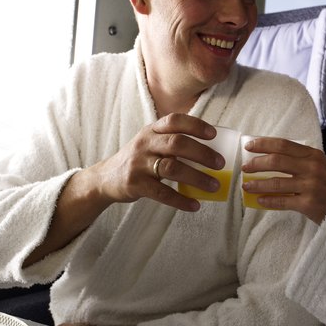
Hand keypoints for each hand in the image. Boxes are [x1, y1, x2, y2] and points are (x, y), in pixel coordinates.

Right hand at [87, 113, 224, 211]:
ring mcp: (139, 164)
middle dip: (202, 153)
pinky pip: (162, 193)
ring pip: (172, 168)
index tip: (213, 134)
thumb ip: (173, 141)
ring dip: (197, 178)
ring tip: (214, 186)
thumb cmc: (139, 159)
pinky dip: (181, 200)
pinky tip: (195, 205)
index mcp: (152, 130)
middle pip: (177, 144)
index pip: (175, 120)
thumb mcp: (151, 143)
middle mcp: (145, 143)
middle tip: (220, 164)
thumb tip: (212, 149)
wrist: (106, 178)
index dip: (195, 125)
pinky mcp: (136, 184)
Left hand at [241, 137, 325, 223]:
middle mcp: (311, 168)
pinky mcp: (308, 203)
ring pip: (276, 183)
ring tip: (246, 186)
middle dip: (256, 163)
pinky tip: (259, 200)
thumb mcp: (318, 165)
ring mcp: (310, 186)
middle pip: (277, 161)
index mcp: (312, 155)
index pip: (283, 145)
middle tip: (245, 167)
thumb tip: (267, 156)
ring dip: (257, 184)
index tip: (249, 146)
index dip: (263, 144)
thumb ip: (298, 159)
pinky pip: (282, 201)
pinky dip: (268, 201)